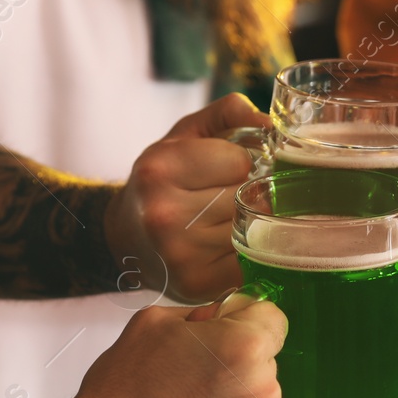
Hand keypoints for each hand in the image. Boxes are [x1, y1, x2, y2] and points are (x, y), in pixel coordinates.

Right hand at [67, 291, 285, 397]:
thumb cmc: (124, 391)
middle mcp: (265, 390)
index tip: (223, 337)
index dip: (244, 323)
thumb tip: (227, 318)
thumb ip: (205, 312)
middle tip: (194, 382)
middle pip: (266, 363)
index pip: (273, 319)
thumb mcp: (155, 322)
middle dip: (238, 366)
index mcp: (245, 346)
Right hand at [105, 94, 268, 302]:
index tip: (224, 170)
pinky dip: (248, 253)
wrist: (125, 237)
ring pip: (251, 228)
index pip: (239, 161)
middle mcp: (164, 213)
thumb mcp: (185, 135)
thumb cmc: (164, 180)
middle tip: (225, 196)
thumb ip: (229, 113)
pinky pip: (250, 261)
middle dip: (245, 192)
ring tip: (223, 221)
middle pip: (246, 195)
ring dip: (248, 222)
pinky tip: (227, 246)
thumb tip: (272, 124)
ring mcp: (180, 253)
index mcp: (160, 169)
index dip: (239, 163)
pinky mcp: (197, 284)